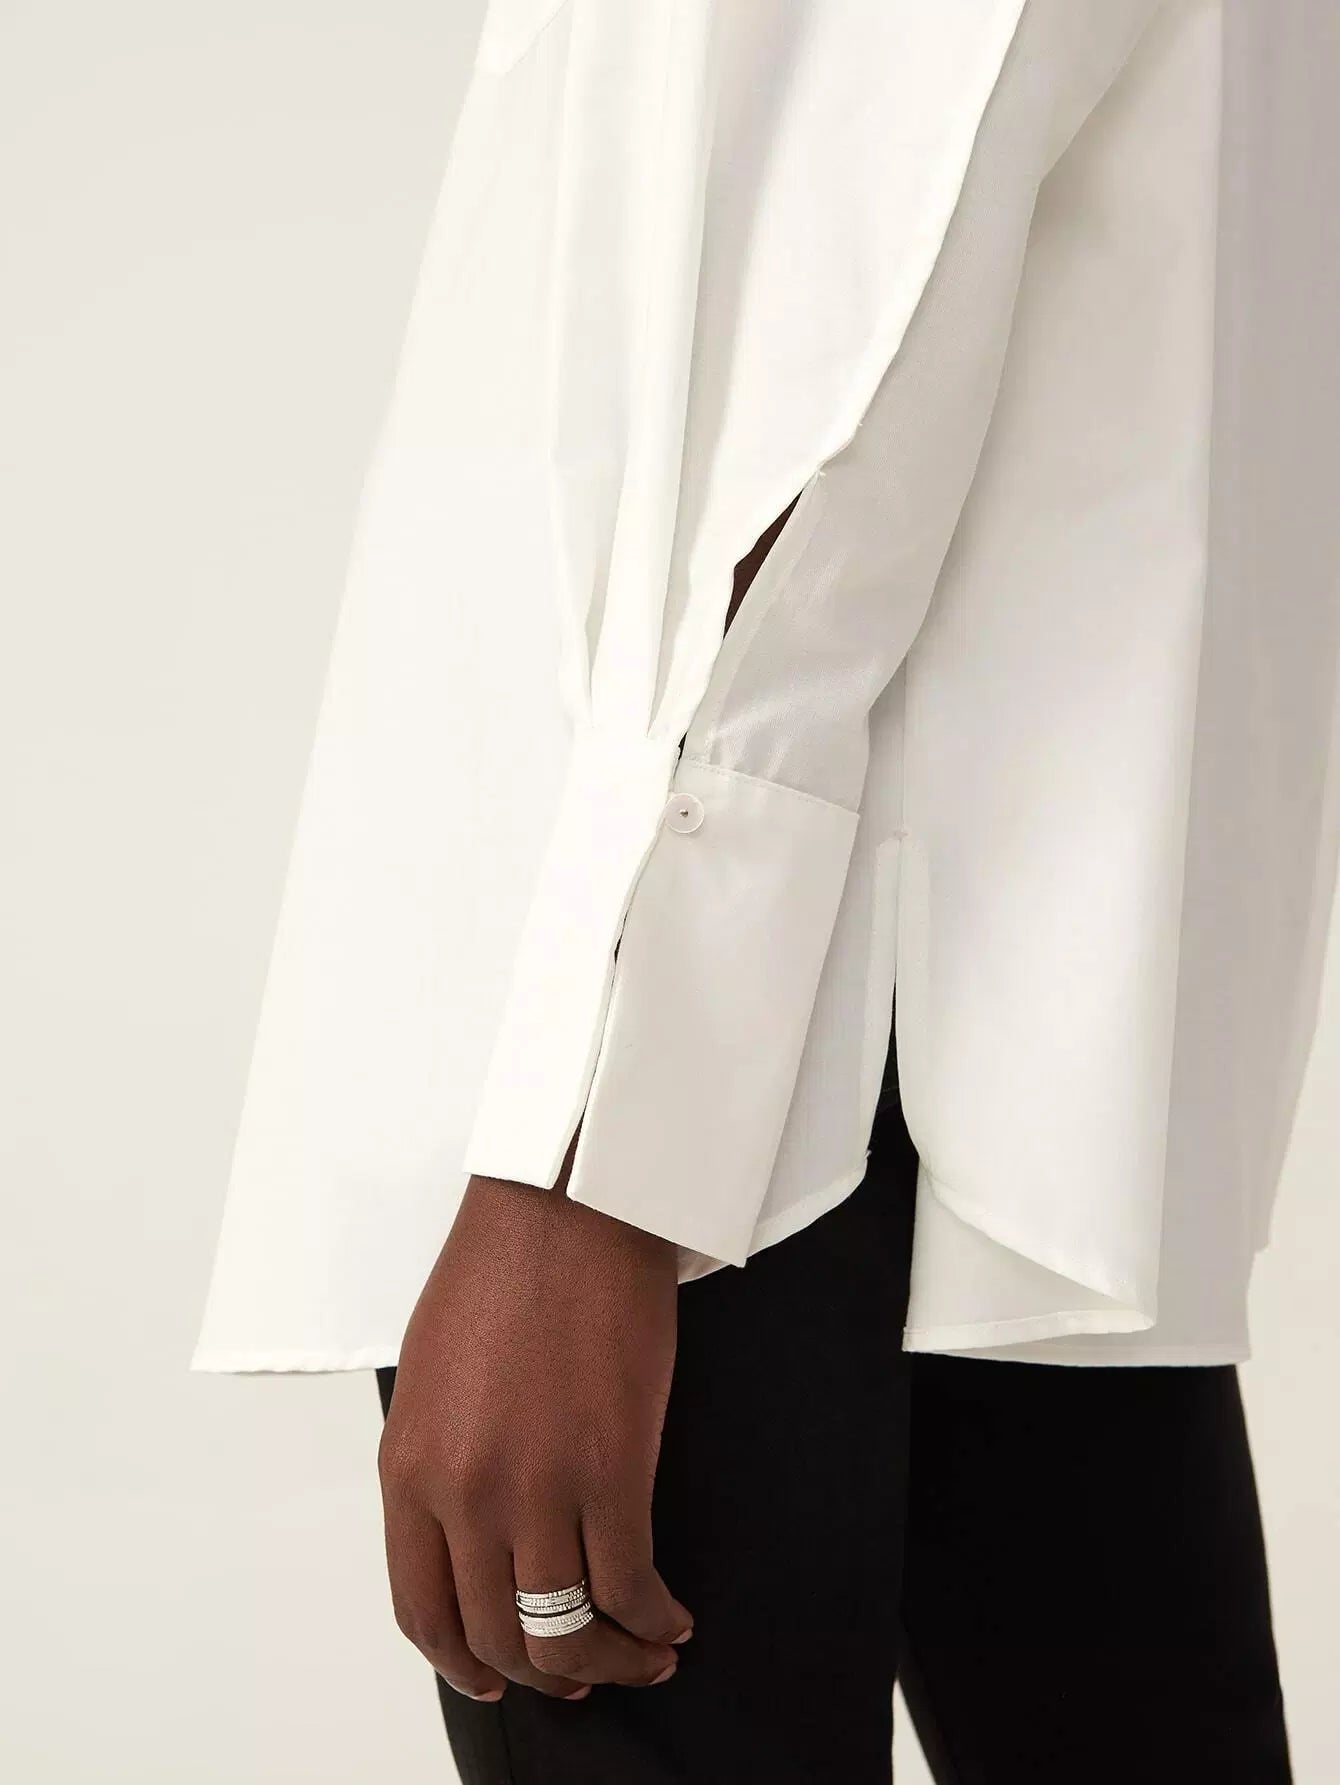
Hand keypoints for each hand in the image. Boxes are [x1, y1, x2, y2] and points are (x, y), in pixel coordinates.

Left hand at [378, 1150, 691, 1701]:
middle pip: (500, 1637)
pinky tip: (673, 1615)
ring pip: (567, 1630)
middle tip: (583, 1675)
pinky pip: (629, 1586)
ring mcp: (538, 1487)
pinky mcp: (612, 1470)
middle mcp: (465, 1494)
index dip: (463, 1664)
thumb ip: (440, 1464)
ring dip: (609, 1662)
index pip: (423, 1613)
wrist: (565, 1208)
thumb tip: (468, 1537)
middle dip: (547, 1674)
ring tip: (644, 1654)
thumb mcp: (433, 1378)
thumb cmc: (502, 1272)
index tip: (495, 1680)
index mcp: (411, 1469)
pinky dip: (653, 1619)